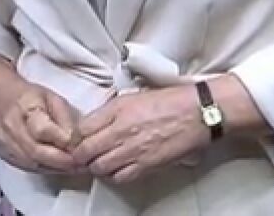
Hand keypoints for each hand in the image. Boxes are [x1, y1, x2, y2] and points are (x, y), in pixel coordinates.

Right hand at [0, 63, 81, 174]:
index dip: (62, 140)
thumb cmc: (29, 96)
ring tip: (75, 167)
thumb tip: (76, 140)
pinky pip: (29, 168)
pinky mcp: (6, 156)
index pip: (42, 129)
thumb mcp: (52, 97)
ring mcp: (6, 144)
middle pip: (37, 152)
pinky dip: (48, 170)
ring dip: (57, 168)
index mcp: (24, 106)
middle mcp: (11, 127)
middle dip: (62, 160)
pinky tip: (61, 167)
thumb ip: (64, 117)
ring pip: (33, 164)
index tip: (80, 144)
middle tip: (82, 162)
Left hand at [72, 86, 208, 183]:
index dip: (77, 136)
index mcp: (117, 109)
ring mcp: (132, 150)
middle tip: (84, 155)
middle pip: (85, 151)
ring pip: (99, 167)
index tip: (79, 139)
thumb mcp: (134, 95)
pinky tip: (119, 168)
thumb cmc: (170, 101)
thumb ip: (111, 110)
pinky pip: (120, 177)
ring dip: (97, 166)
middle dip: (81, 155)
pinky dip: (115, 176)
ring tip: (102, 162)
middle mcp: (121, 130)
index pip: (82, 128)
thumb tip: (94, 124)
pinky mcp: (146, 165)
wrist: (197, 113)